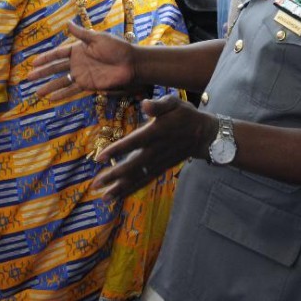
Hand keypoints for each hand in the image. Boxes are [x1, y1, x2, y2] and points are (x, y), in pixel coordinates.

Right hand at [28, 22, 137, 100]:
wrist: (131, 64)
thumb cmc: (116, 48)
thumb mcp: (98, 38)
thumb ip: (81, 34)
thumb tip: (67, 22)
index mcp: (78, 49)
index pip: (58, 54)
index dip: (45, 58)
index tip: (33, 63)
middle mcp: (78, 63)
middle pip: (56, 69)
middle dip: (42, 73)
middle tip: (28, 78)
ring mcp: (82, 75)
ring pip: (61, 81)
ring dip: (49, 87)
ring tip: (37, 93)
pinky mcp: (88, 85)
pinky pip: (72, 90)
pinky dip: (62, 95)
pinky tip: (52, 99)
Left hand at [92, 96, 216, 198]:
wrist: (205, 135)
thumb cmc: (185, 115)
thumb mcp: (174, 102)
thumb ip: (159, 105)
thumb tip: (145, 104)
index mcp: (156, 133)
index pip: (133, 143)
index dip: (116, 150)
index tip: (100, 158)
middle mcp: (155, 150)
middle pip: (132, 166)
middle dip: (114, 176)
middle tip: (95, 185)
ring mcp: (159, 162)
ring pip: (138, 177)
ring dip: (121, 188)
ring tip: (104, 198)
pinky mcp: (161, 168)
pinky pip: (145, 180)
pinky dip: (132, 189)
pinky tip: (119, 196)